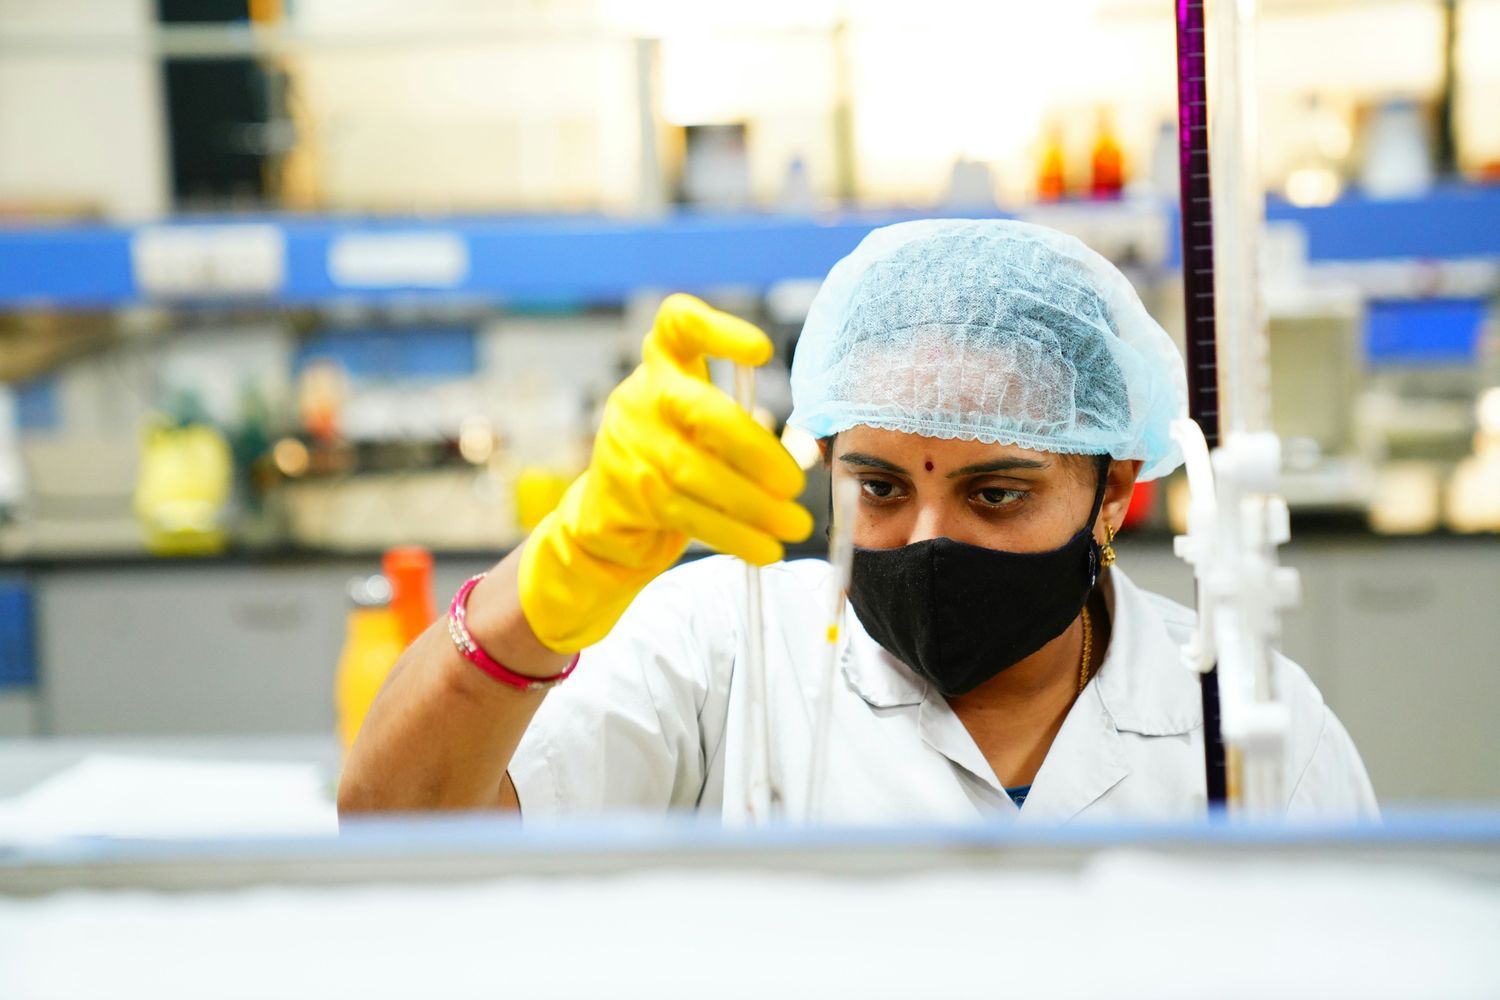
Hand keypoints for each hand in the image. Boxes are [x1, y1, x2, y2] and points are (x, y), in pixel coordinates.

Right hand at [518, 294, 813, 651]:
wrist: (610, 516)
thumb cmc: (676, 458)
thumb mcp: (706, 429)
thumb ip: (749, 430)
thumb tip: (802, 456)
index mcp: (664, 364)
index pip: (678, 324)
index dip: (718, 330)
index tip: (761, 351)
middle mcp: (640, 396)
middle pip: (698, 409)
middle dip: (754, 449)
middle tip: (793, 484)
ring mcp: (626, 446)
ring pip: (694, 473)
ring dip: (753, 506)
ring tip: (794, 525)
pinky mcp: (623, 495)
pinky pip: (685, 515)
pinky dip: (733, 535)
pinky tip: (765, 548)